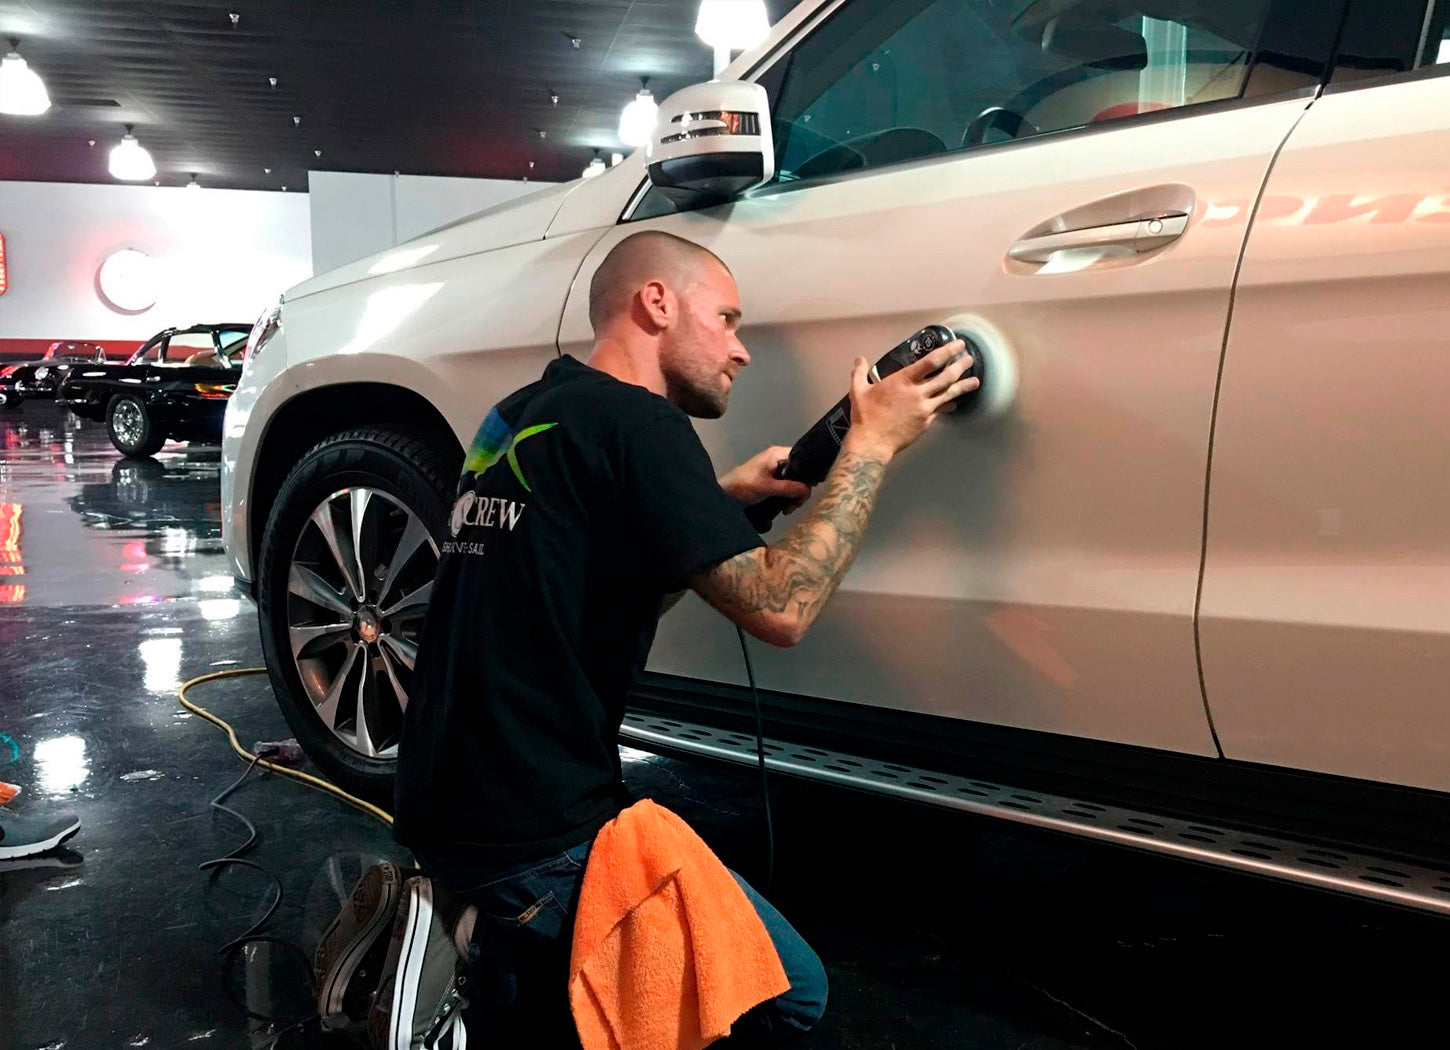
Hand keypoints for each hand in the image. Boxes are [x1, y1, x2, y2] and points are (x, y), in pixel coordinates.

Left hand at [719, 445, 812, 508]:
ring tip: (788, 509)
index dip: (809, 473)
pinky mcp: (773, 480)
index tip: (810, 489)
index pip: (803, 458)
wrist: (724, 494)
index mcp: (777, 454)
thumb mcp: (767, 487)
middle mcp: (779, 459)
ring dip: (794, 496)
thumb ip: (789, 487)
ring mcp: (776, 469)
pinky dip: (788, 497)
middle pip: (801, 472)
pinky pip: (788, 486)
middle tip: (795, 505)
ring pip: (795, 481)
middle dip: (801, 490)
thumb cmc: (744, 485)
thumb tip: (808, 490)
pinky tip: (786, 507)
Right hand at [845, 340, 977, 459]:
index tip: (958, 345)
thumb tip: (859, 359)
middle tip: (969, 359)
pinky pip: (941, 410)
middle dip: (960, 366)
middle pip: (947, 377)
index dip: (948, 351)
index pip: (931, 362)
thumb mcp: (859, 391)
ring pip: (949, 394)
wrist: (872, 442)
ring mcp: (925, 409)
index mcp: (903, 381)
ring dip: (963, 386)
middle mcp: (918, 393)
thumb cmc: (866, 416)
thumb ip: (860, 372)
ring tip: (975, 381)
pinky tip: (955, 403)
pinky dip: (949, 404)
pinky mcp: (926, 422)